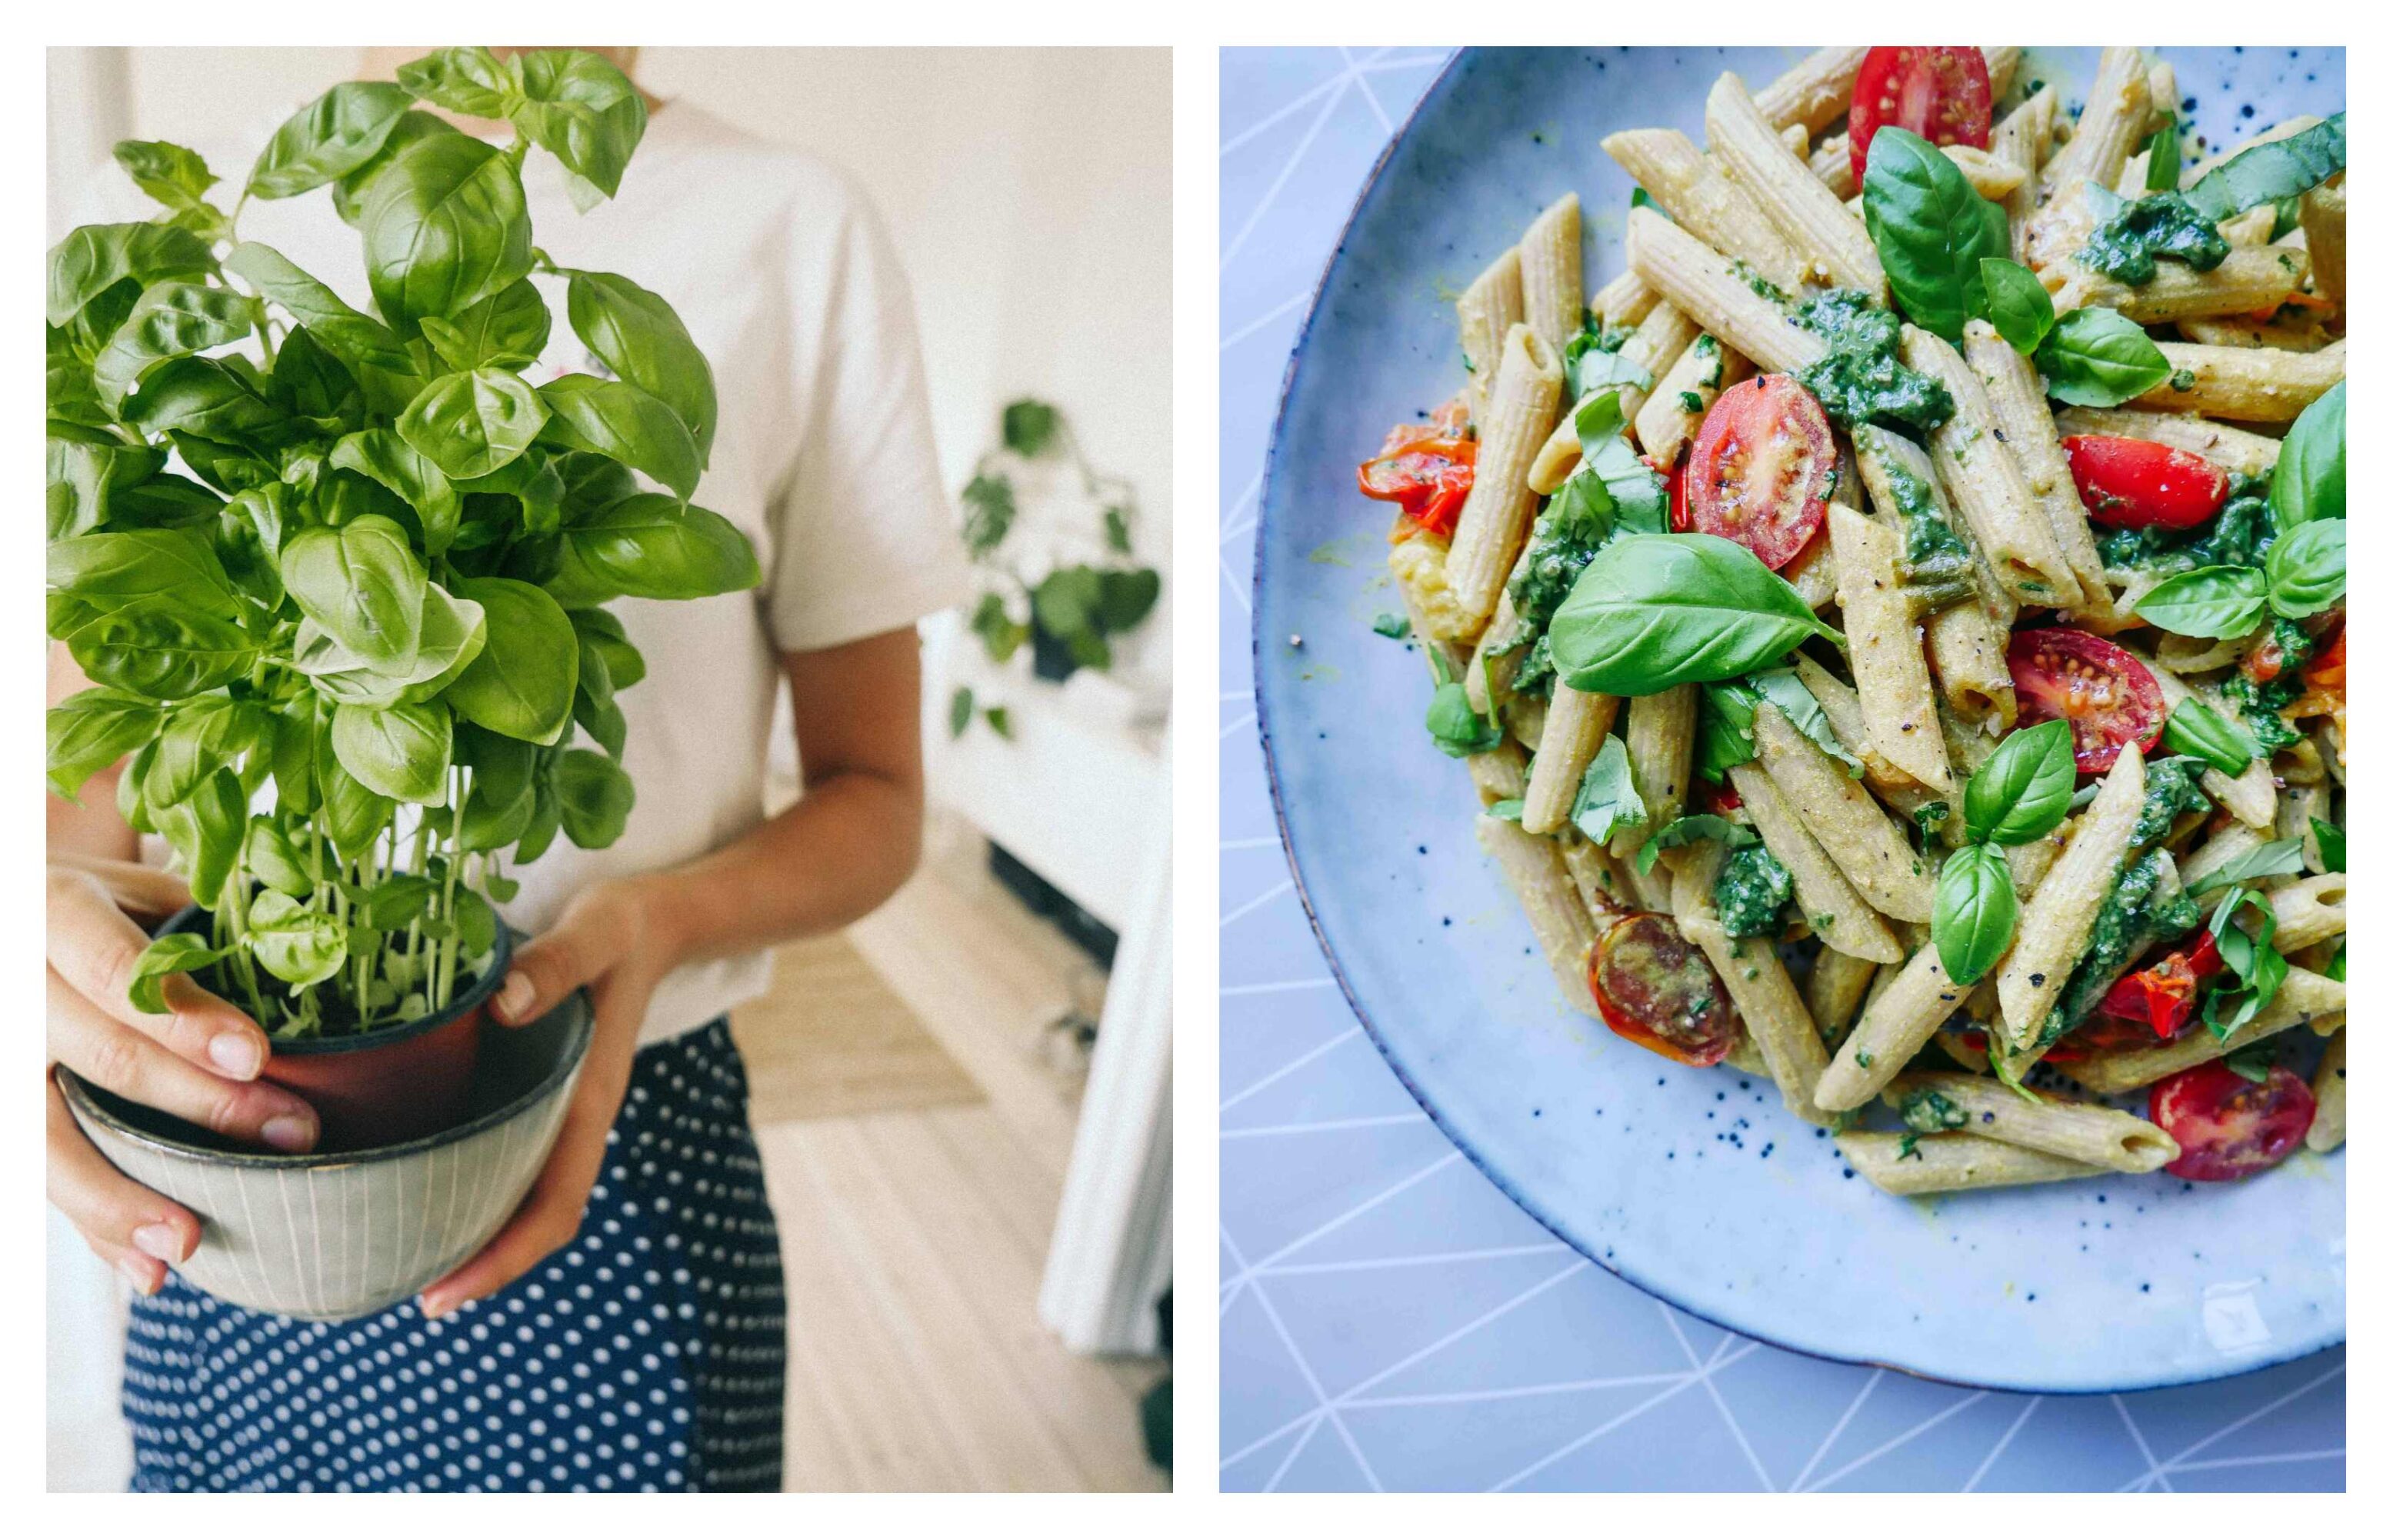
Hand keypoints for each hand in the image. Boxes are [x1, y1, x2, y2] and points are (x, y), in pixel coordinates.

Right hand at [46, 856, 321, 1295]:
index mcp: (54, 911)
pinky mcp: (2, 1110)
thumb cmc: (100, 906)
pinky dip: (95, 1227)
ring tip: (187, 1242)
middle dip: (199, 1105)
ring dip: (119, 1196)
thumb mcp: (142, 889)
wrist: (9, 915)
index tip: (257, 1055)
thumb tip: (317, 953)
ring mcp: (0, 1057)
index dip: (183, 1019)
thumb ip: (206, 925)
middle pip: (101, 1056)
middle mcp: (14, 986)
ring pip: (45, 1134)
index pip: (116, 971)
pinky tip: (148, 1270)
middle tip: (293, 1134)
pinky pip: (38, 1173)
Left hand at [419, 876, 681, 1318]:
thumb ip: (557, 964)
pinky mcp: (547, 1093)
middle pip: (537, 1219)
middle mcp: (575, 1119)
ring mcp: (562, 1111)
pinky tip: (429, 1182)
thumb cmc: (626, 928)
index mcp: (588, 1099)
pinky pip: (515, 1159)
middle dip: (483, 1266)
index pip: (555, 1204)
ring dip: (479, 1233)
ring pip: (526, 1195)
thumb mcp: (597, 932)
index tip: (445, 1294)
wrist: (659, 921)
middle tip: (416, 1298)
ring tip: (411, 1257)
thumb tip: (504, 1008)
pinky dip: (477, 1187)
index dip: (503, 1258)